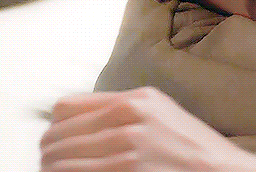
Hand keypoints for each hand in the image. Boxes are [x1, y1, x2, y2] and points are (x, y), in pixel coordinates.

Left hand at [40, 87, 255, 171]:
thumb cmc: (195, 151)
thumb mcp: (162, 115)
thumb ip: (121, 111)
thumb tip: (72, 123)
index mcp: (136, 100)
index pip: (63, 110)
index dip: (59, 130)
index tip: (63, 144)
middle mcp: (129, 119)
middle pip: (54, 138)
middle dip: (52, 157)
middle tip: (60, 169)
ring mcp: (128, 150)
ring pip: (57, 163)